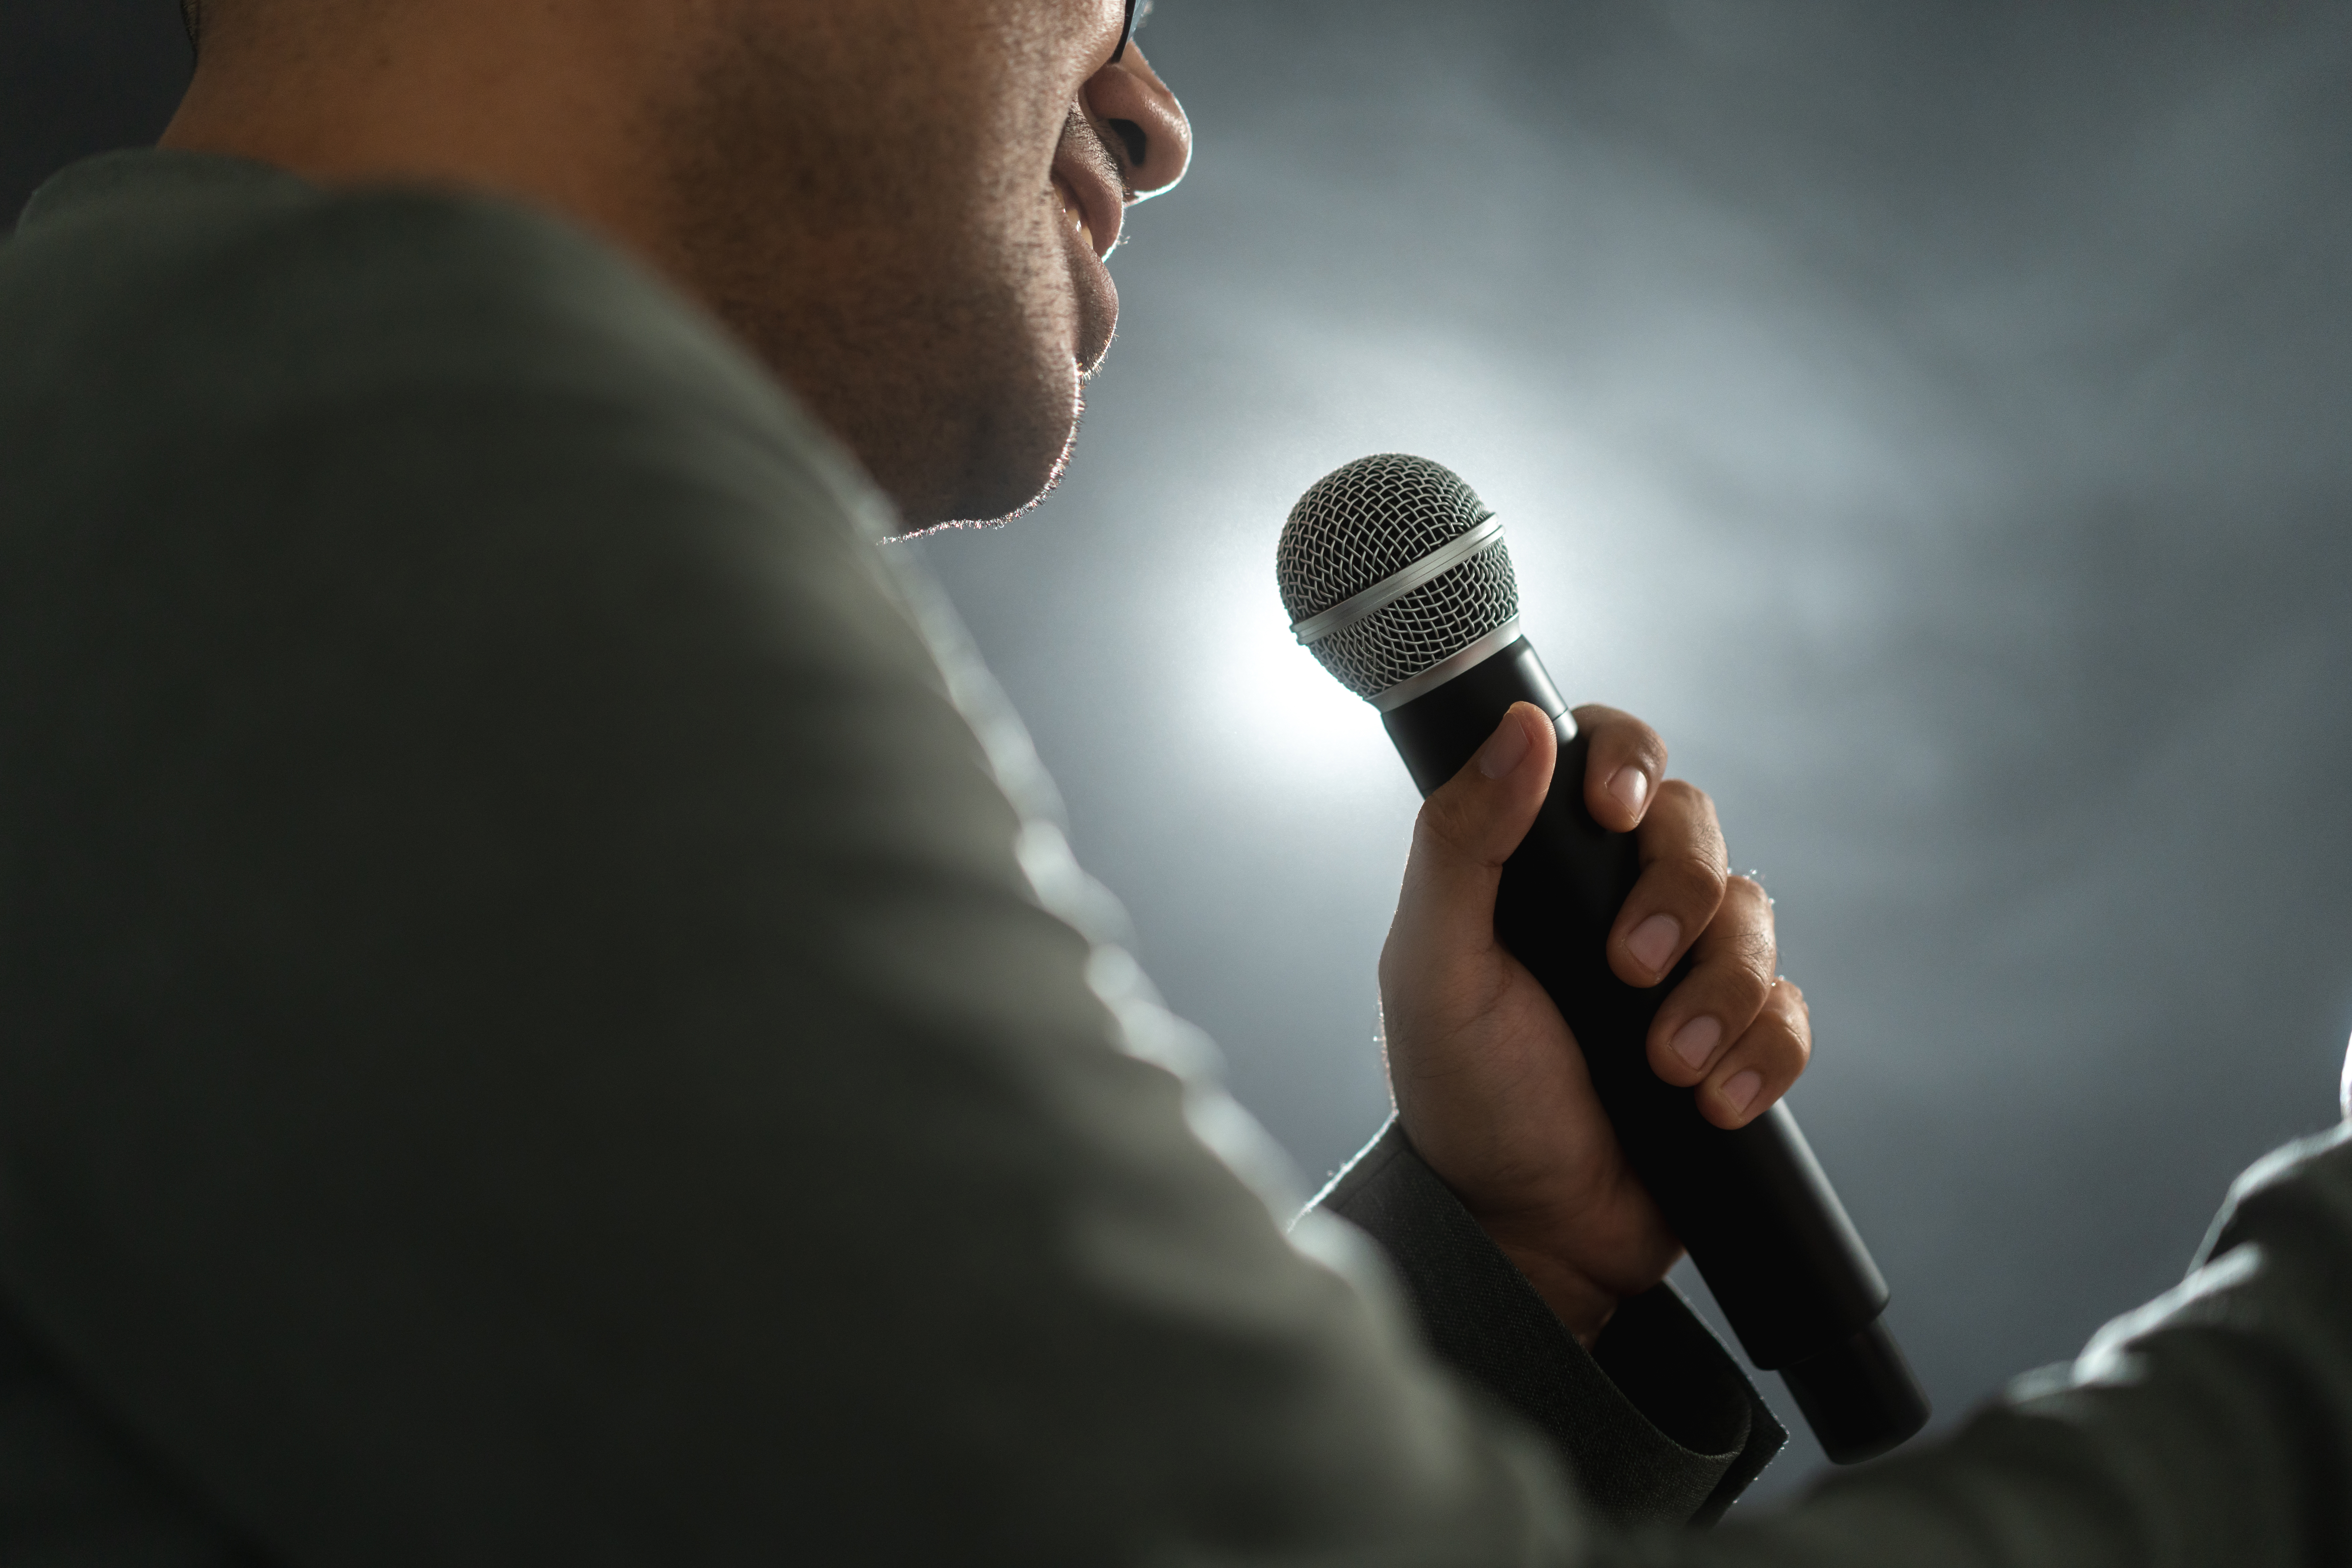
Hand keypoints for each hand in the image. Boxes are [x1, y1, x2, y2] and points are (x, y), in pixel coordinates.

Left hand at [1378, 702, 1811, 1346]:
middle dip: (1676, 895)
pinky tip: (1713, 1102)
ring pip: (1753, 918)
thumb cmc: (1465, 1096)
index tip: (1612, 808)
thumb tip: (1518, 726)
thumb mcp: (1434, 968)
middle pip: (1696, 828)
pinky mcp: (1735, 1039)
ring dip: (1718, 992)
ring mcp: (1685, 968)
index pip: (1608, 756)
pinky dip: (1762, 1053)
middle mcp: (1619, 899)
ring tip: (1665, 1064)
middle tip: (1628, 969)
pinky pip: (1787, 1013)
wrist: (1525, 1227)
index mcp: (1543, 865)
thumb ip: (1460, 844)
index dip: (1628, 759)